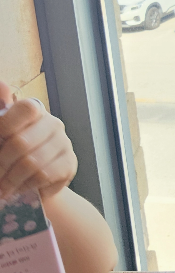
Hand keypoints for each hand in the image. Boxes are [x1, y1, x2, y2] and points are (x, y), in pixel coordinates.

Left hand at [0, 81, 76, 199]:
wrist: (33, 184)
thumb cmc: (11, 155)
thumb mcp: (2, 133)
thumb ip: (1, 110)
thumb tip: (2, 84)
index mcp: (35, 111)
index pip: (26, 108)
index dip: (5, 126)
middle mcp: (53, 124)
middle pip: (22, 142)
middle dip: (1, 164)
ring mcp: (64, 144)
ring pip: (32, 162)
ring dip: (10, 179)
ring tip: (2, 188)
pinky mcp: (70, 164)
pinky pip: (44, 175)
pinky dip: (26, 185)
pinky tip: (19, 188)